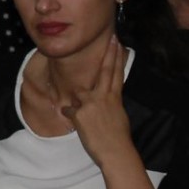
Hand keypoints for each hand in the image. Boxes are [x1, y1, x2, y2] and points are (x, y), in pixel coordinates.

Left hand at [69, 35, 136, 169]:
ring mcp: (92, 104)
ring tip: (80, 99)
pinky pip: (70, 111)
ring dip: (79, 95)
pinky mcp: (81, 114)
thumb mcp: (117, 117)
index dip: (117, 58)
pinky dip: (69, 115)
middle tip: (112, 36)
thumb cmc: (118, 138)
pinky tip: (71, 120)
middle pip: (106, 71)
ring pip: (81, 91)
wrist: (116, 152)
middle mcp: (104, 98)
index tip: (119, 44)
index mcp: (115, 99)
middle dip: (109, 53)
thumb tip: (103, 102)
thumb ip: (108, 105)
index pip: (117, 74)